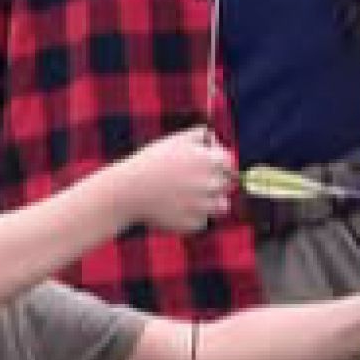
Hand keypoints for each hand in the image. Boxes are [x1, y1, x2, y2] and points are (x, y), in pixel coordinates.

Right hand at [111, 129, 236, 234]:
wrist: (129, 191)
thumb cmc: (151, 162)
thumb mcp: (176, 139)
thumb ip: (201, 135)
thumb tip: (214, 140)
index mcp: (210, 161)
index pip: (230, 165)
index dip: (221, 166)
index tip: (210, 168)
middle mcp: (211, 184)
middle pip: (226, 187)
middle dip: (215, 184)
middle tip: (194, 183)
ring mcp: (203, 207)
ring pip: (220, 207)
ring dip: (209, 202)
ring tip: (188, 198)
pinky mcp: (193, 224)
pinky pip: (201, 221)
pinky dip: (192, 216)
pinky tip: (175, 209)